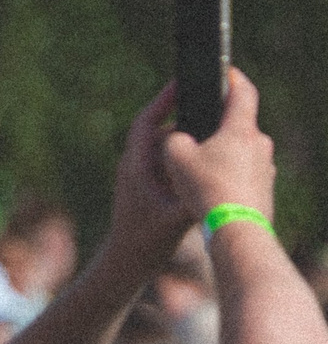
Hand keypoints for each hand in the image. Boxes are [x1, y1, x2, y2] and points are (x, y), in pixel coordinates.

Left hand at [100, 84, 199, 272]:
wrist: (125, 263)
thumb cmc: (144, 243)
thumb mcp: (175, 220)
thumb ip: (194, 197)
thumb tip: (217, 179)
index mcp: (135, 166)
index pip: (147, 121)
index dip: (164, 99)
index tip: (182, 80)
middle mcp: (135, 165)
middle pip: (162, 129)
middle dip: (186, 116)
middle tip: (214, 104)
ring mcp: (140, 175)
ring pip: (167, 146)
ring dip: (188, 139)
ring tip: (216, 130)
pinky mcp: (148, 184)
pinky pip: (168, 160)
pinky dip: (185, 156)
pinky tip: (206, 159)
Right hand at [164, 67, 275, 222]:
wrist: (237, 230)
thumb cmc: (207, 190)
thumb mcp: (176, 160)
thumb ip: (172, 140)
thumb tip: (175, 137)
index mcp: (241, 129)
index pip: (243, 92)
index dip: (233, 78)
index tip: (224, 71)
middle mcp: (260, 144)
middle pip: (239, 126)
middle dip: (219, 127)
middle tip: (198, 134)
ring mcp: (266, 167)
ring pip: (241, 153)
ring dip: (223, 156)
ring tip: (200, 172)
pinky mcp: (265, 189)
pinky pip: (245, 176)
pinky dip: (229, 179)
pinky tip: (212, 194)